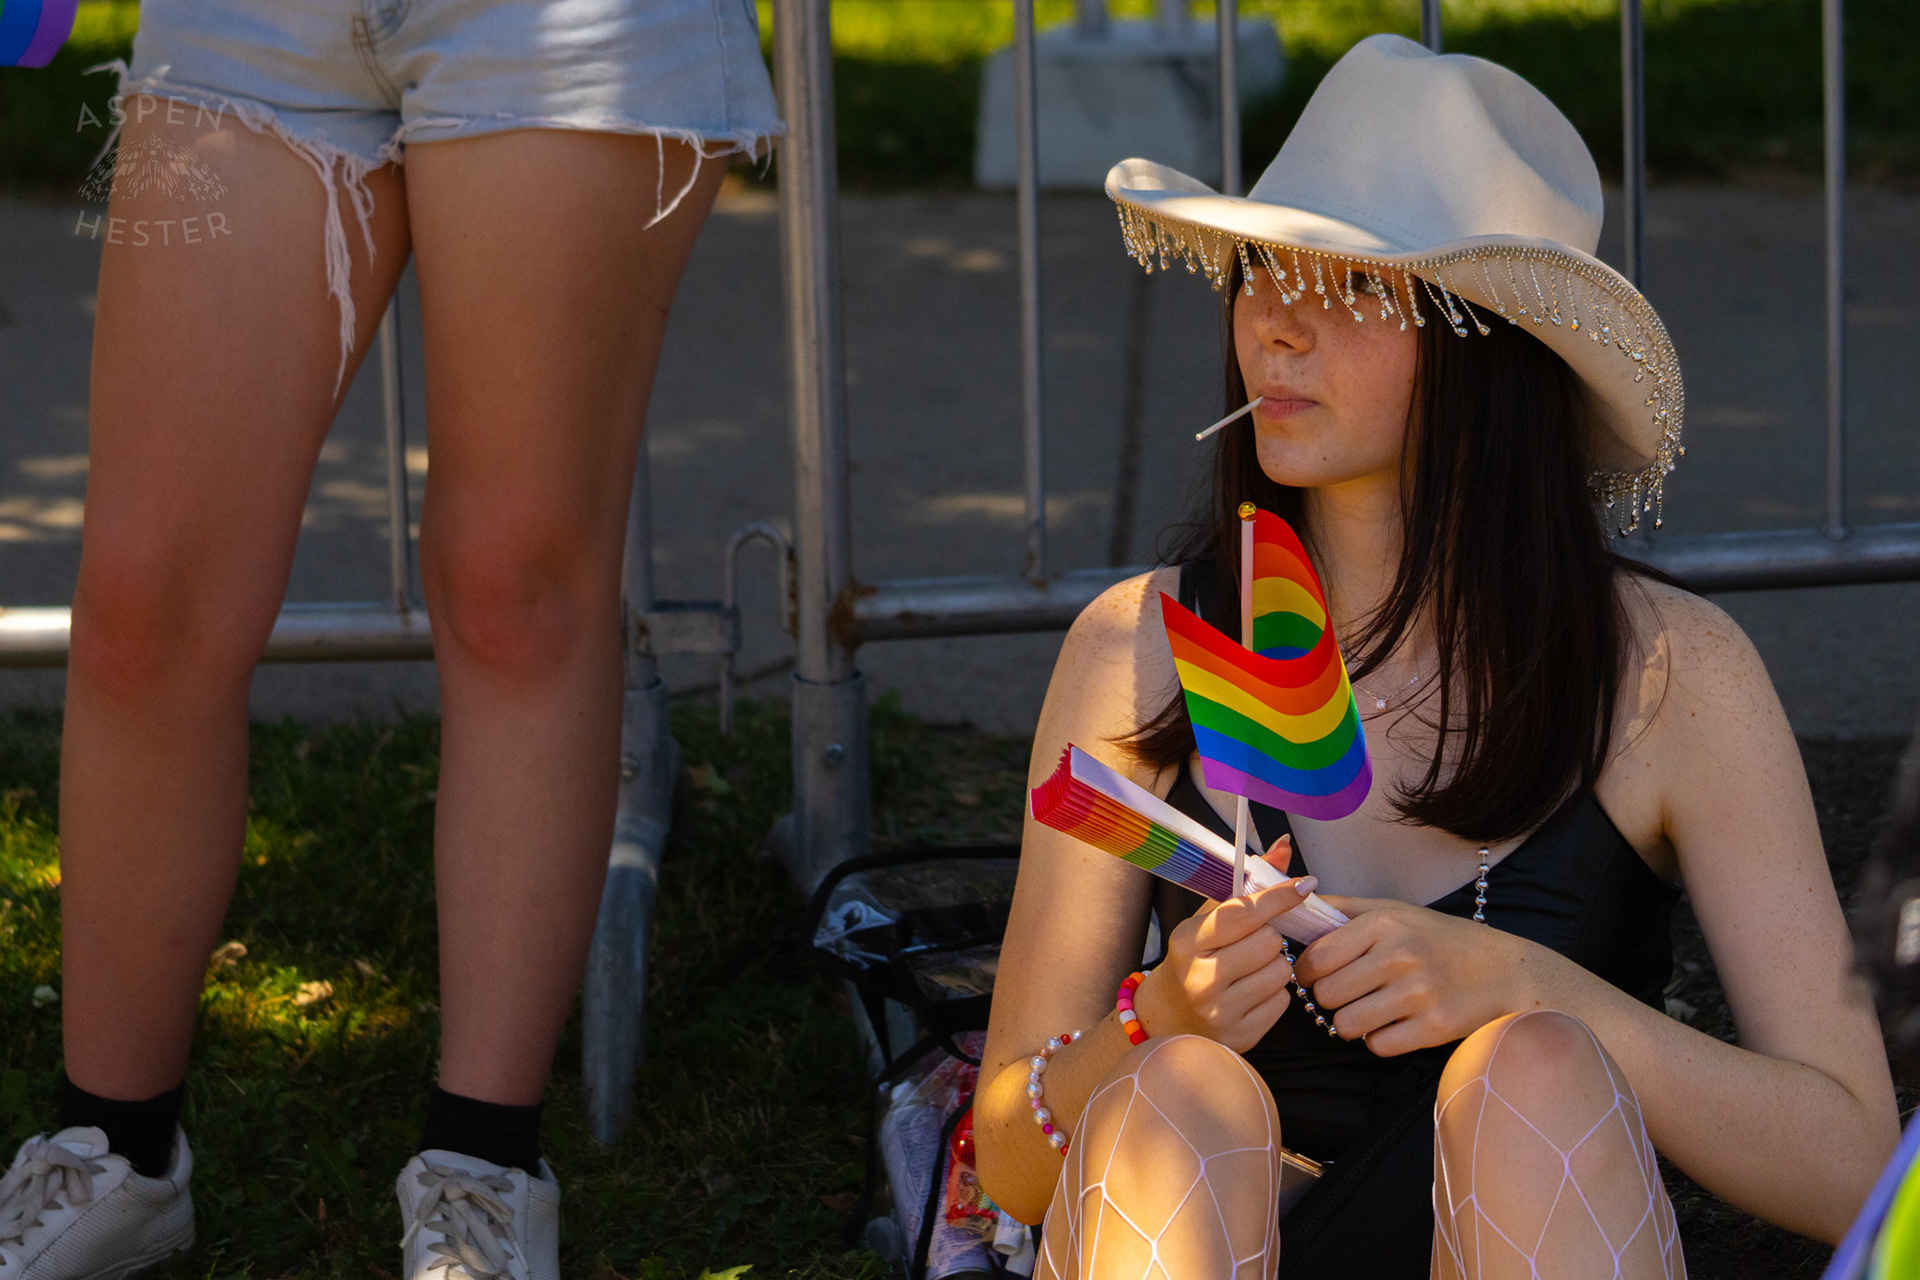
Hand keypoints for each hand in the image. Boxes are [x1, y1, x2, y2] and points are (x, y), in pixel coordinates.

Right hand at [1133, 836, 1316, 1053]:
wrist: (1166, 1018)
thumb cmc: (1191, 960)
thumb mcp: (1205, 921)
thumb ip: (1244, 886)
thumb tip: (1283, 846)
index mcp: (1189, 942)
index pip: (1243, 913)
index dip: (1278, 896)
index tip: (1304, 885)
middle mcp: (1202, 978)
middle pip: (1270, 942)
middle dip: (1269, 937)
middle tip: (1251, 943)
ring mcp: (1221, 1011)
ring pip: (1281, 971)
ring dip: (1275, 965)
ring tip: (1252, 969)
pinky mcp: (1240, 1036)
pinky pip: (1282, 1001)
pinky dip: (1274, 993)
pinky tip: (1252, 993)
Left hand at [1290, 895, 1536, 1056]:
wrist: (1505, 971)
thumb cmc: (1441, 940)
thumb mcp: (1395, 912)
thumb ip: (1344, 909)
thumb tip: (1295, 905)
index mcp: (1385, 925)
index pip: (1317, 957)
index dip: (1307, 971)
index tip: (1316, 975)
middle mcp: (1400, 956)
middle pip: (1327, 994)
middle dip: (1330, 997)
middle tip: (1346, 993)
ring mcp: (1418, 994)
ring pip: (1346, 1024)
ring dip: (1351, 1021)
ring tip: (1369, 1008)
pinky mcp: (1433, 1028)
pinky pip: (1377, 1045)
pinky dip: (1379, 1039)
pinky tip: (1394, 1023)